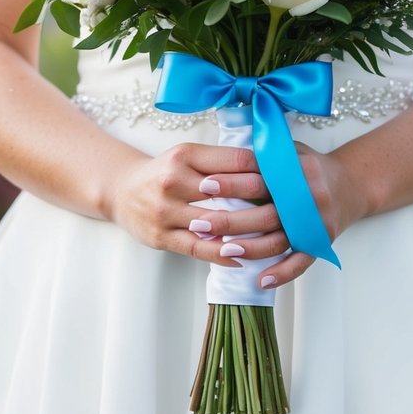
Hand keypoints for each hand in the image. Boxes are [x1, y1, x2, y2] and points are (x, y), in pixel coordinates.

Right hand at [108, 143, 276, 265]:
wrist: (121, 191)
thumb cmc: (165, 172)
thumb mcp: (189, 155)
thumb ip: (222, 160)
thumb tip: (268, 165)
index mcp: (185, 155)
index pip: (236, 161)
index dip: (266, 170)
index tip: (288, 179)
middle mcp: (173, 181)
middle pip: (229, 192)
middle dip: (263, 201)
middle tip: (291, 208)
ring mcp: (165, 211)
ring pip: (216, 224)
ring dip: (248, 231)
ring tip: (274, 236)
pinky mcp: (161, 237)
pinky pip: (197, 248)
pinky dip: (222, 254)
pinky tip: (242, 258)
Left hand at [187, 143, 370, 288]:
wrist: (352, 184)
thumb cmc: (308, 166)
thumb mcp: (289, 150)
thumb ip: (261, 154)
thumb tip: (220, 155)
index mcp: (297, 170)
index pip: (260, 175)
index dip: (231, 180)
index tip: (204, 184)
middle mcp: (309, 197)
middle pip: (266, 211)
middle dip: (230, 218)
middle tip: (199, 222)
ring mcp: (316, 222)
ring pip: (279, 240)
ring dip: (250, 248)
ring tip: (221, 249)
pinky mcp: (322, 242)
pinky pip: (302, 262)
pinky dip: (282, 273)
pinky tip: (260, 280)